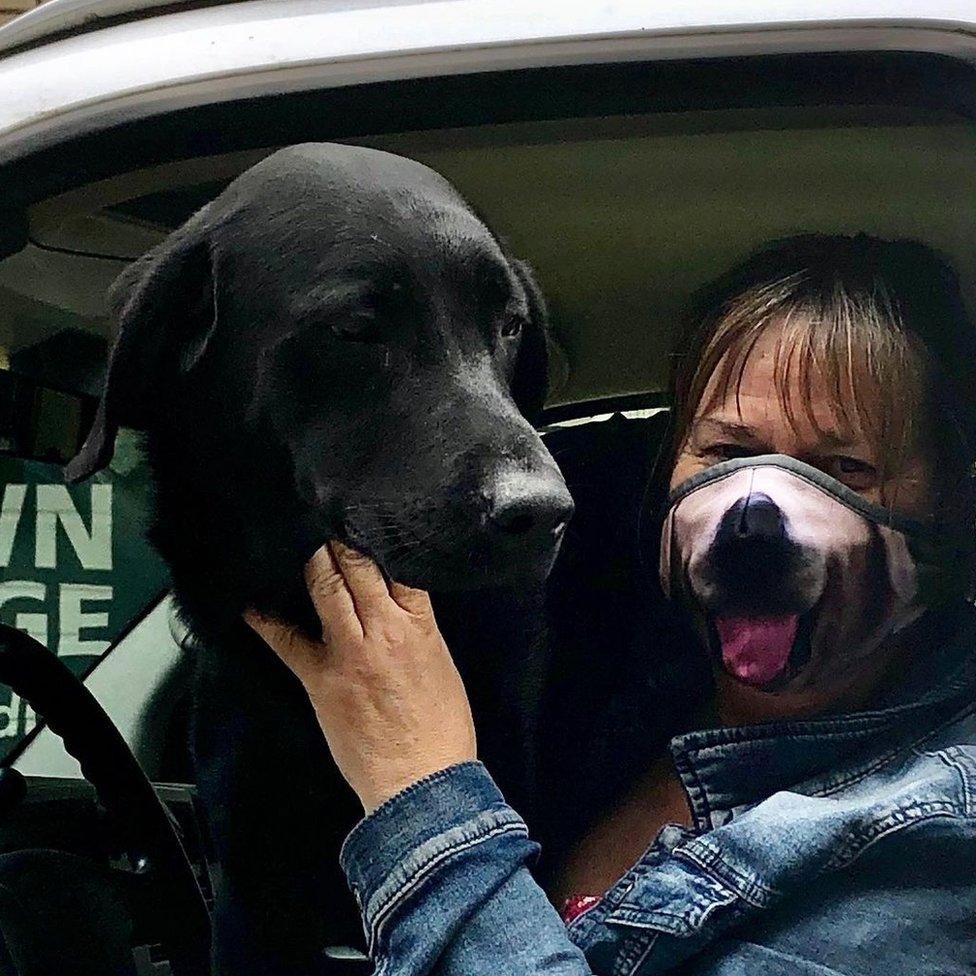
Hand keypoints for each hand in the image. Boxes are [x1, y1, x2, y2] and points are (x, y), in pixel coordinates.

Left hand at [244, 541, 476, 812]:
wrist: (422, 782)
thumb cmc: (441, 727)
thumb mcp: (440, 661)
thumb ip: (414, 626)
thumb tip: (391, 601)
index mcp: (419, 626)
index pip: (396, 566)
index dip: (377, 539)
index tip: (364, 522)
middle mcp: (382, 630)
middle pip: (357, 567)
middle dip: (339, 540)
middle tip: (325, 518)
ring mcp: (348, 653)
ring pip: (326, 589)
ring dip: (313, 562)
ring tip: (298, 540)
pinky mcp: (320, 679)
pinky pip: (287, 641)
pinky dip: (267, 621)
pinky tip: (251, 602)